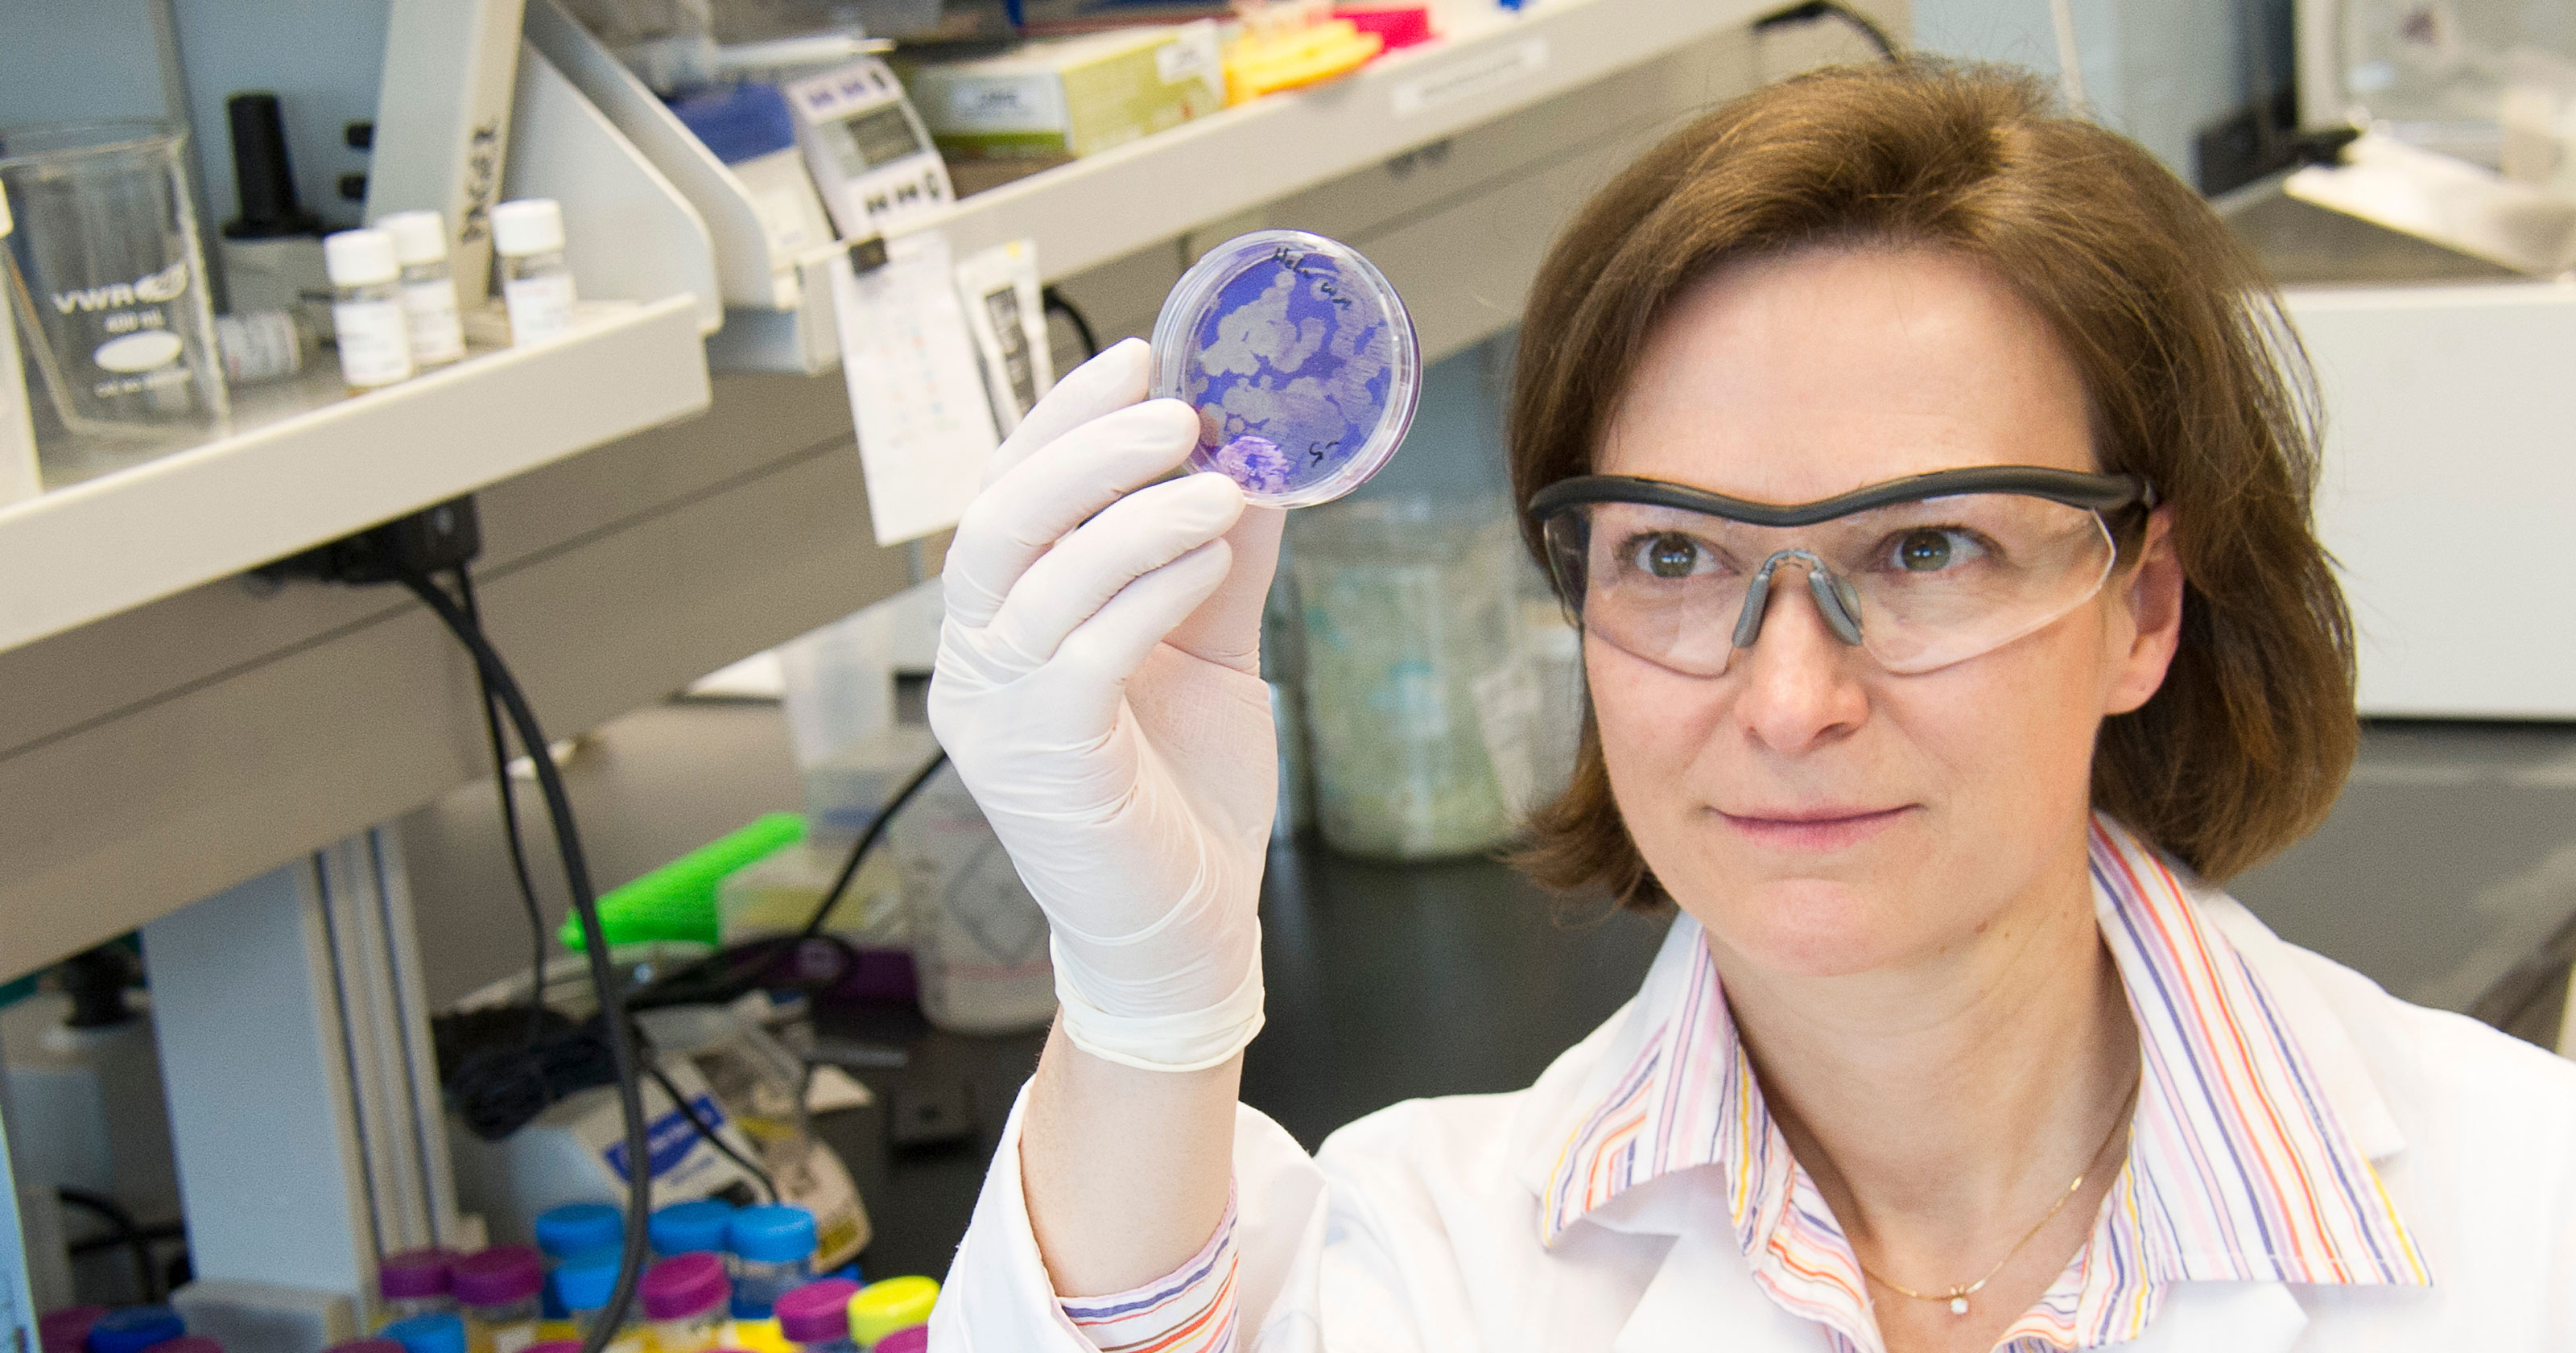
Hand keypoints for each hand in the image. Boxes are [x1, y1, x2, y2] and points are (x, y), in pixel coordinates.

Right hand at [930, 338, 1284, 1071]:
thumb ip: (1221, 562)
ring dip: (1135, 516)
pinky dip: (1145, 593)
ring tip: (1221, 483)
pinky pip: (1082, 655)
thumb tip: (1261, 464)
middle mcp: (979, 662)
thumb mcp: (1211, 653)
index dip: (1065, 418)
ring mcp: (998, 717)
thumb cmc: (1183, 796)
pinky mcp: (1044, 766)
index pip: (1011, 492)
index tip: (1141, 356)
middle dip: (1086, 449)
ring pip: (1040, 580)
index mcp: (1004, 624)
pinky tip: (1207, 558)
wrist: (1188, 931)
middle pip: (1000, 521)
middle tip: (1174, 406)